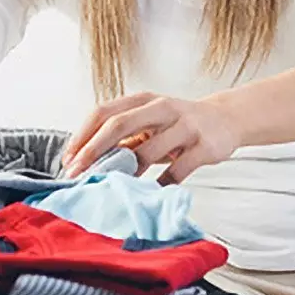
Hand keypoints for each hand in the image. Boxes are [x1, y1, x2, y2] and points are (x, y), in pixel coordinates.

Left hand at [61, 92, 240, 183]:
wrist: (226, 119)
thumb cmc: (179, 123)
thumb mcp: (150, 121)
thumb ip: (124, 136)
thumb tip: (88, 159)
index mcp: (143, 100)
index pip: (104, 112)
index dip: (83, 135)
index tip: (68, 159)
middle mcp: (162, 107)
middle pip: (119, 125)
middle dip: (93, 151)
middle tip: (78, 174)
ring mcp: (184, 125)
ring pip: (147, 151)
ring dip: (125, 173)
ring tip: (111, 188)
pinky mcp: (203, 146)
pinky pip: (176, 171)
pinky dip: (159, 185)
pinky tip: (149, 194)